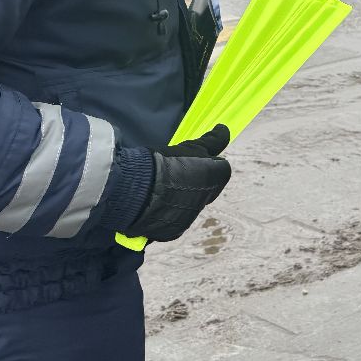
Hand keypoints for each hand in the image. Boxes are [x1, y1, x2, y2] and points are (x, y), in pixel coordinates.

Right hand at [120, 125, 232, 242]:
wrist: (135, 189)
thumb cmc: (166, 163)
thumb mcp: (191, 146)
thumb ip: (212, 140)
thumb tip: (225, 129)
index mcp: (216, 178)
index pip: (218, 168)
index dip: (204, 163)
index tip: (188, 160)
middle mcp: (207, 201)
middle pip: (204, 189)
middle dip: (193, 183)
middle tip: (172, 174)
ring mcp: (190, 218)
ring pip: (188, 205)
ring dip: (178, 198)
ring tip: (158, 189)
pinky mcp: (174, 231)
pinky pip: (173, 221)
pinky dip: (166, 213)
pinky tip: (152, 203)